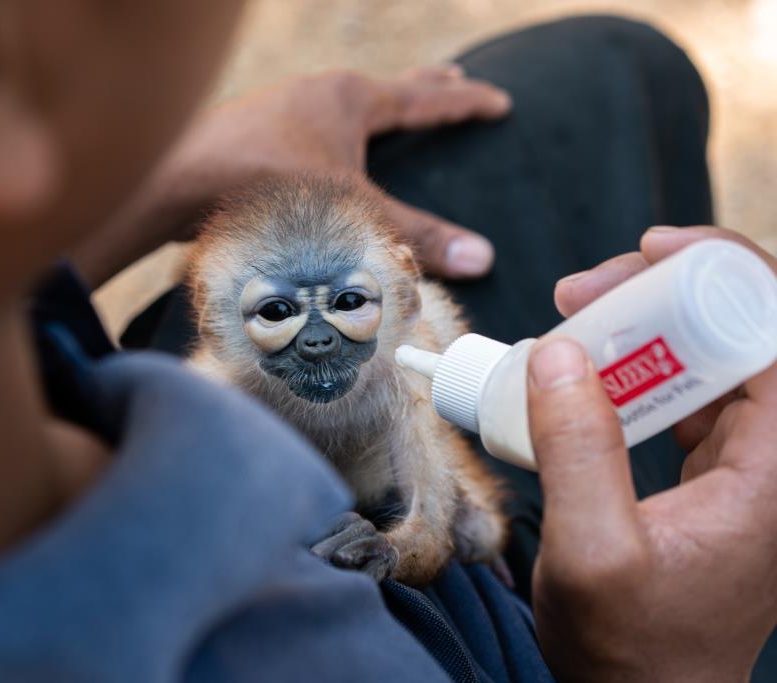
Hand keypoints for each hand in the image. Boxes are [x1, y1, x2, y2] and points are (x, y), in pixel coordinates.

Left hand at [79, 67, 511, 285]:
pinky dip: (330, 135)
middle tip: (451, 81)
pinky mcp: (250, 136)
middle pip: (384, 87)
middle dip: (422, 88)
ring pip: (340, 106)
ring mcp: (278, 111)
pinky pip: (309, 127)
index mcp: (348, 99)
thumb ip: (413, 236)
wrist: (172, 180)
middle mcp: (314, 95)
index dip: (466, 105)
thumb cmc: (262, 185)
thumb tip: (481, 257)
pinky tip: (317, 155)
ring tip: (383, 117)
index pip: (424, 99)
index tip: (500, 102)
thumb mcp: (351, 211)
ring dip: (369, 111)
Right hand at [529, 227, 776, 681]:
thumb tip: (561, 354)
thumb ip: (577, 450)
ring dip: (648, 323)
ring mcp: (755, 462)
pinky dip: (639, 364)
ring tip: (575, 316)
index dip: (727, 271)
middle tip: (583, 292)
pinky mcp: (723, 470)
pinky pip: (688, 390)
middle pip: (744, 330)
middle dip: (666, 291)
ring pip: (714, 354)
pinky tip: (587, 366)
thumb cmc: (631, 647)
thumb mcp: (592, 552)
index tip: (651, 252)